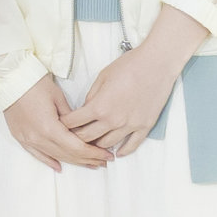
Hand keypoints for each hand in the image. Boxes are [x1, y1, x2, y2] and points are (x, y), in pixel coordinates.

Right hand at [3, 74, 110, 171]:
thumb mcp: (58, 98)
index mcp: (49, 128)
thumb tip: (82, 131)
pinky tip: (59, 167)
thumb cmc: (34, 83)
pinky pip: (37, 154)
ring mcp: (28, 139)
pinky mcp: (20, 137)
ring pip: (55, 156)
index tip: (106, 155)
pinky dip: (49, 161)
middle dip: (87, 159)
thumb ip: (72, 118)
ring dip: (73, 162)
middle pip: (67, 154)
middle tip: (103, 161)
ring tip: (89, 164)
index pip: (76, 147)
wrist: (9, 80)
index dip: (93, 153)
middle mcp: (38, 138)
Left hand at [60, 42, 186, 159]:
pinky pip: (132, 145)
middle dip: (76, 138)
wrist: (156, 64)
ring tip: (92, 145)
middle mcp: (112, 120)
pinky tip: (117, 153)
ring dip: (97, 145)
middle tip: (73, 138)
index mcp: (99, 106)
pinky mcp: (144, 126)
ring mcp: (129, 125)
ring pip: (107, 144)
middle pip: (87, 138)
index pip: (74, 123)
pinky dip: (123, 151)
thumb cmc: (129, 66)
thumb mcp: (102, 77)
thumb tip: (85, 109)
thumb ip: (91, 97)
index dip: (64, 125)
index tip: (60, 125)